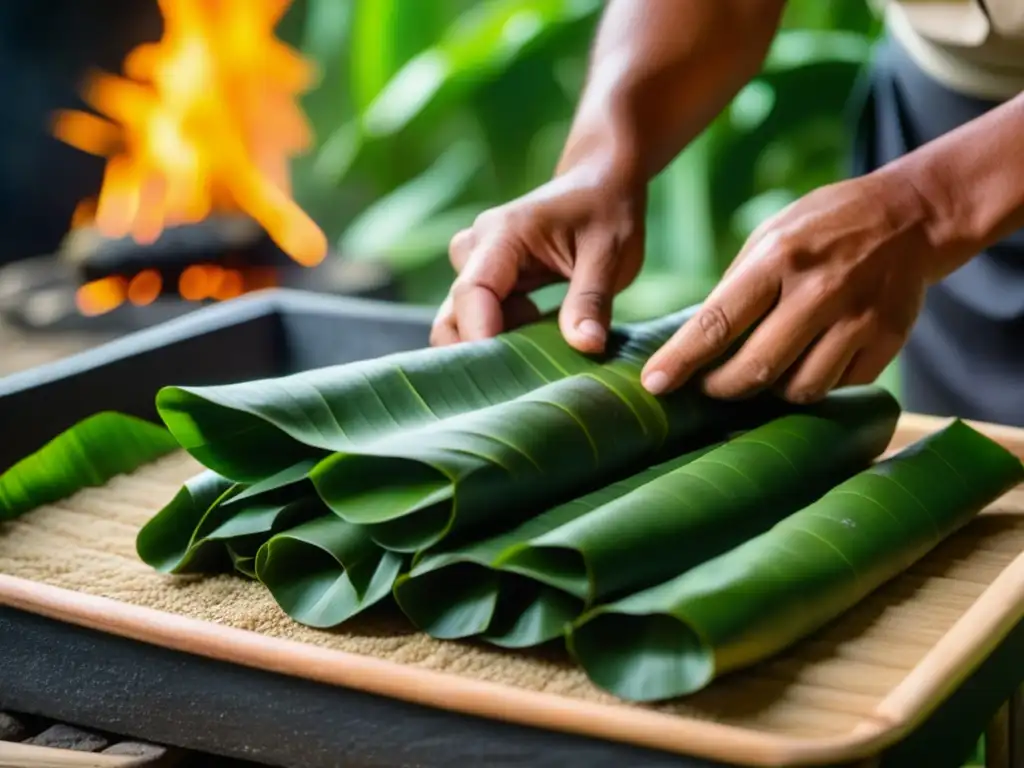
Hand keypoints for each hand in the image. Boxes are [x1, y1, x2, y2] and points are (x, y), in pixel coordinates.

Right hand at [430, 167, 645, 353]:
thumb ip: (591, 299)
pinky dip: (502, 343)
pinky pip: (478, 323)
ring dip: (492, 349)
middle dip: (477, 353)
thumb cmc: (607, 211)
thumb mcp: (610, 253)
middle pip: (452, 314)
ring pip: (459, 323)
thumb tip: (585, 346)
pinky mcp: (487, 284)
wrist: (599, 182)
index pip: (473, 292)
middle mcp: (477, 249)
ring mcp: (477, 267)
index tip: (503, 374)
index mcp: (503, 234)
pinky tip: (535, 350)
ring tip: (534, 364)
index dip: (480, 336)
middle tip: (520, 384)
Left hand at [641, 171, 935, 402]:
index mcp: (778, 258)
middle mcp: (819, 291)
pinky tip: (810, 361)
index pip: (717, 322)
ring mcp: (858, 319)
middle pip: (756, 368)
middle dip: (721, 388)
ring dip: (771, 391)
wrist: (912, 216)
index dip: (681, 360)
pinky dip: (816, 383)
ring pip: (798, 389)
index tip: (654, 385)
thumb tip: (696, 340)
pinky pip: (838, 386)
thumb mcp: (771, 235)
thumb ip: (736, 286)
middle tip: (708, 387)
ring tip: (763, 371)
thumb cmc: (824, 226)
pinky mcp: (887, 341)